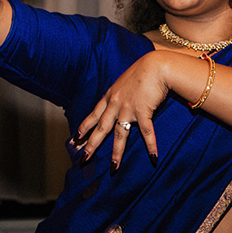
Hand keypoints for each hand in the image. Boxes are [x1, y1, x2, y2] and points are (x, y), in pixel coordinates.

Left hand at [75, 52, 169, 167]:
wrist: (156, 65)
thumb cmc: (144, 71)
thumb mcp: (126, 81)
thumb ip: (122, 92)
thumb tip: (123, 99)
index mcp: (111, 96)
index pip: (94, 114)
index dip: (84, 127)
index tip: (75, 138)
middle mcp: (116, 104)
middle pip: (101, 128)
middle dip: (91, 144)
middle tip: (83, 159)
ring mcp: (129, 108)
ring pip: (120, 134)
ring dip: (117, 152)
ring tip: (114, 167)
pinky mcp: (143, 111)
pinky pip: (147, 132)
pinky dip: (151, 146)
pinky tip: (153, 158)